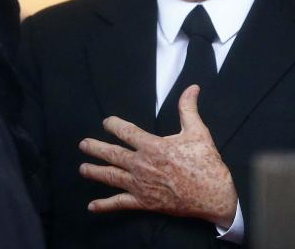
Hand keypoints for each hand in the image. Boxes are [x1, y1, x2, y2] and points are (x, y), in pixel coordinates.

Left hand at [79, 84, 237, 227]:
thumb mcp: (198, 131)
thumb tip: (192, 88)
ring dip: (95, 172)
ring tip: (83, 168)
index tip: (107, 122)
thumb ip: (188, 109)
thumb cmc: (205, 163)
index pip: (126, 132)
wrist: (212, 194)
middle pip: (112, 154)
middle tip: (83, 144)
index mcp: (152, 146)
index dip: (114, 125)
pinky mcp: (144, 202)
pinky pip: (120, 203)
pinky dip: (105, 205)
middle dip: (96, 148)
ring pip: (111, 177)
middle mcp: (142, 165)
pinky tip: (92, 206)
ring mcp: (141, 185)